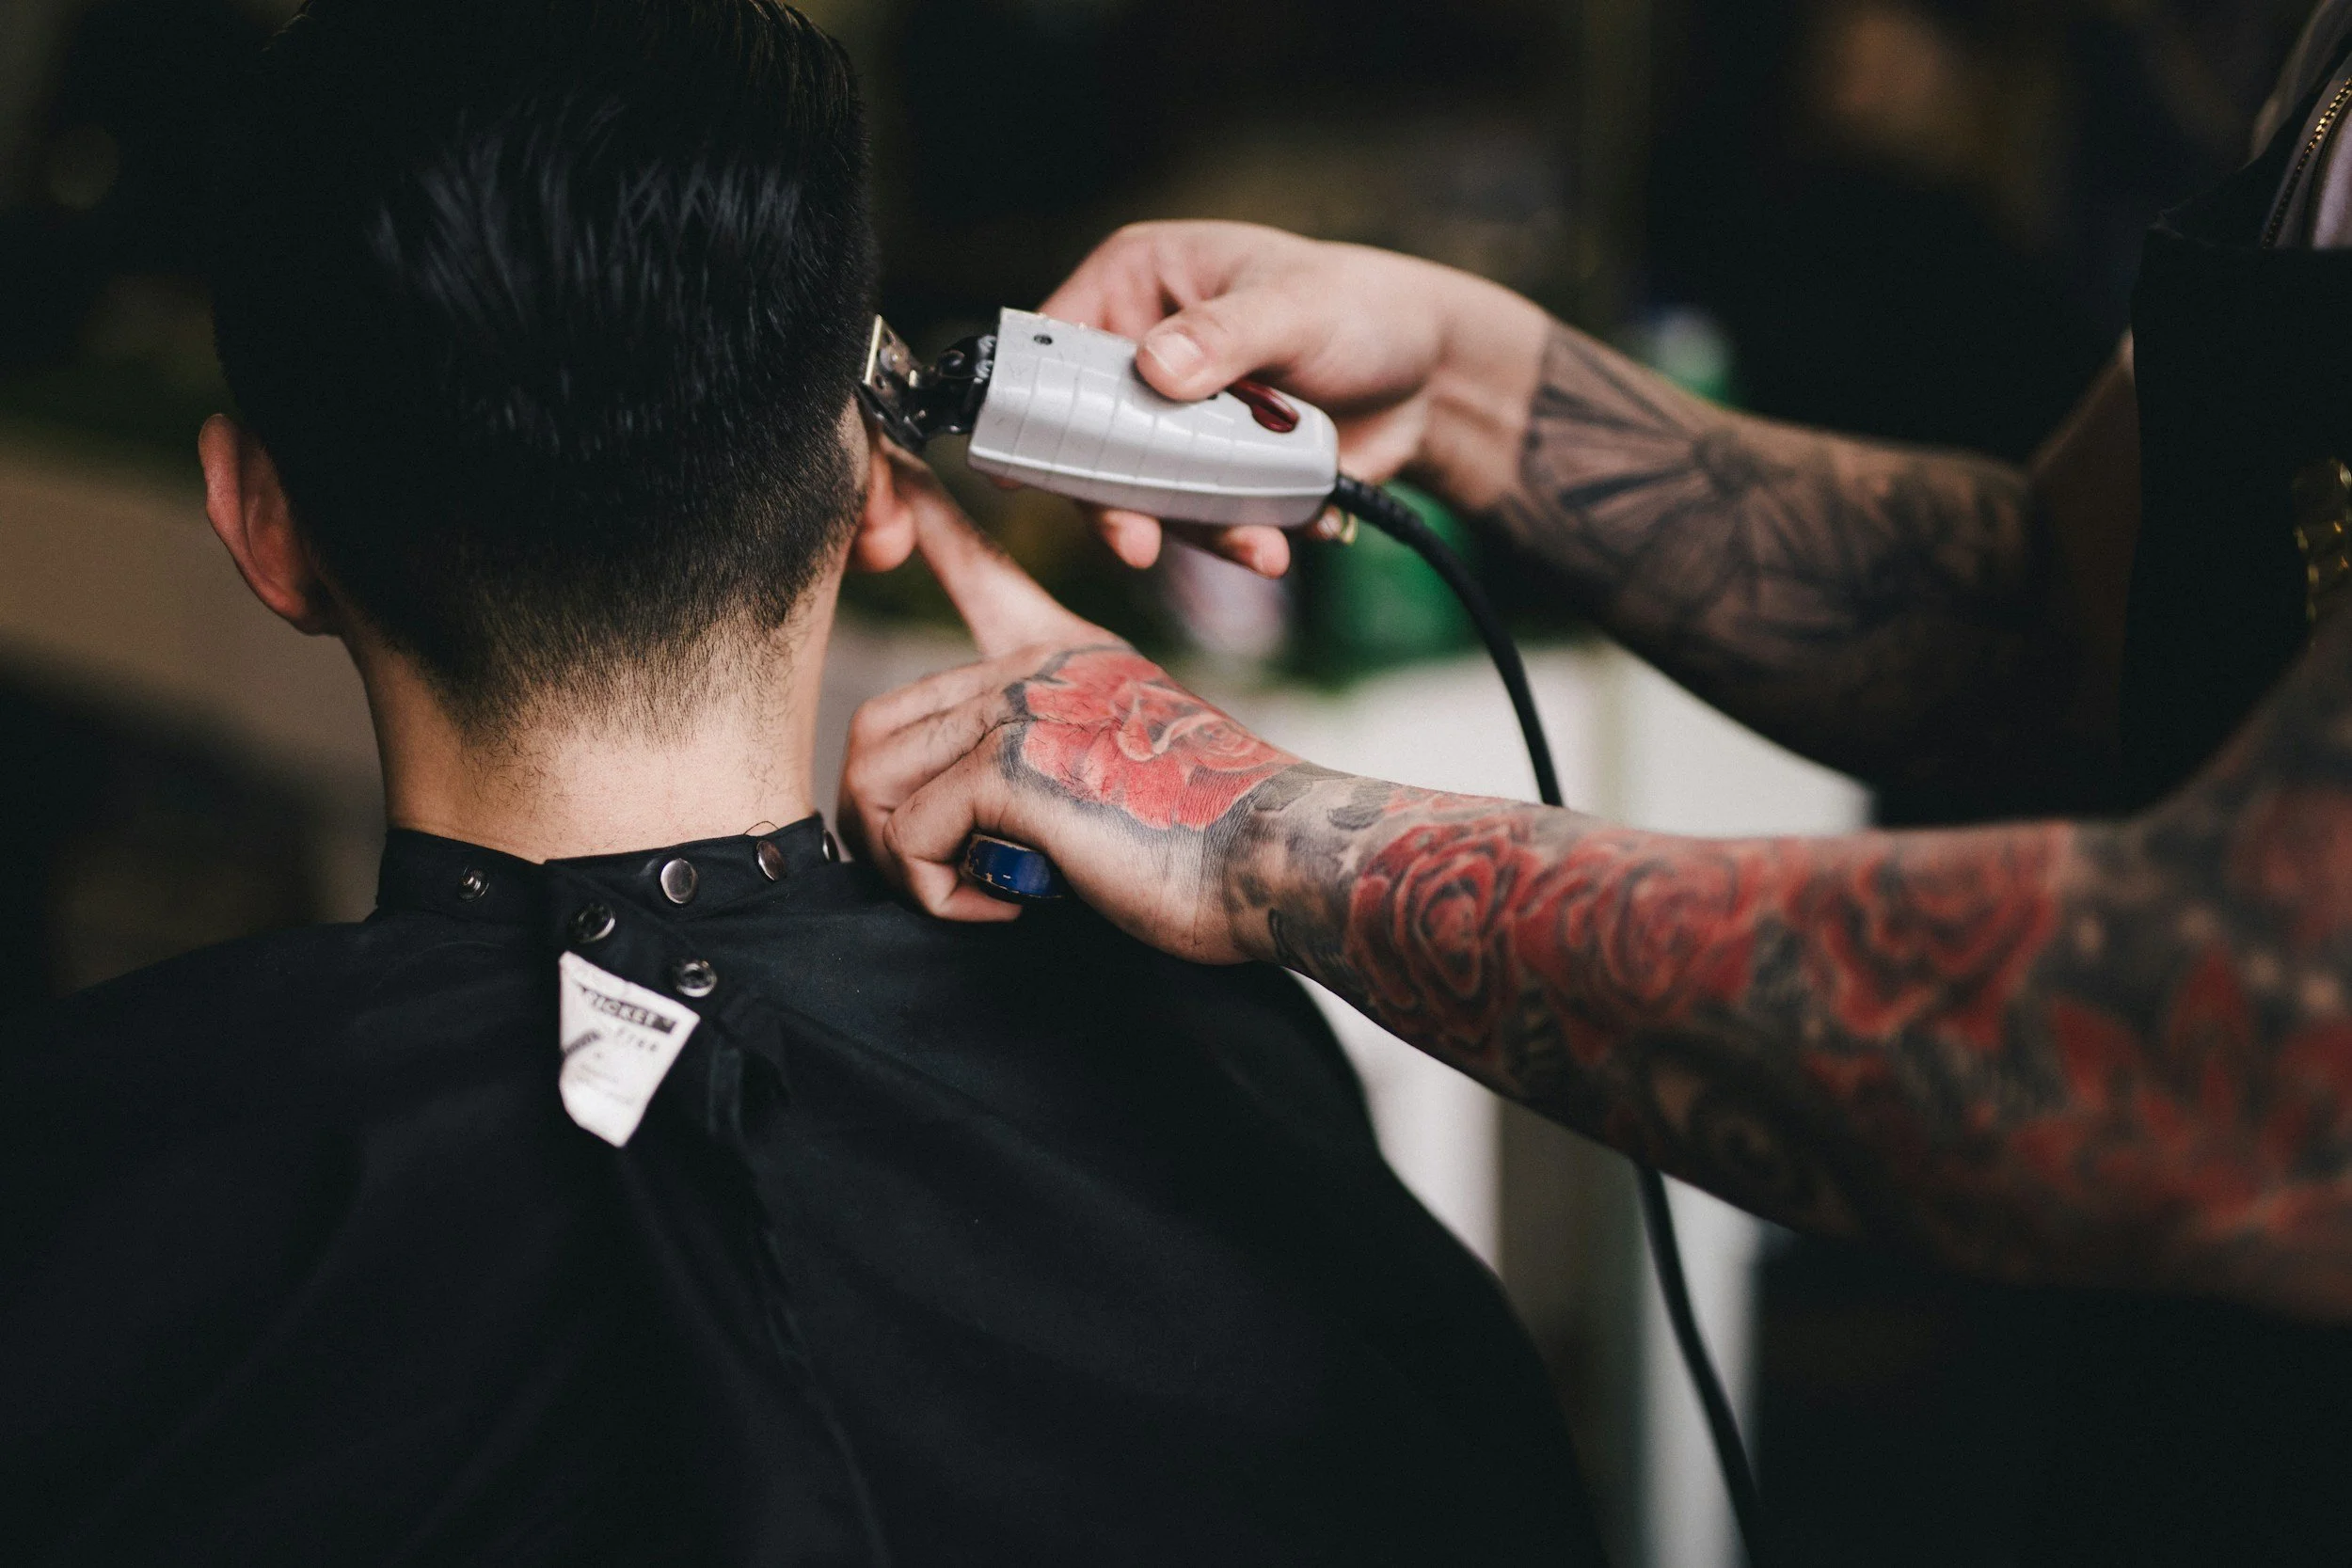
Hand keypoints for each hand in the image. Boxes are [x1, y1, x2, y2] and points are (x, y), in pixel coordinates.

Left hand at [839, 453, 1302, 962]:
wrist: (1277, 857)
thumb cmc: (1213, 842)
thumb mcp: (1127, 769)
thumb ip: (1055, 761)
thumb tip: (982, 813)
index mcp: (1068, 660)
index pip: (980, 576)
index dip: (928, 527)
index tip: (892, 466)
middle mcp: (1034, 669)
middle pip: (881, 727)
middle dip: (883, 819)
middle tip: (939, 875)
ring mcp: (1018, 707)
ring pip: (875, 780)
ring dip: (901, 859)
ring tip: (969, 889)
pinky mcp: (1007, 765)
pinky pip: (906, 836)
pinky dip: (938, 891)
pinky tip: (1007, 900)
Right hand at [1038, 220, 1549, 575]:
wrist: (1431, 380)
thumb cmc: (1359, 308)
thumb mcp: (1293, 306)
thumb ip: (1225, 335)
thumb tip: (1156, 368)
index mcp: (1135, 288)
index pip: (1056, 348)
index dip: (1036, 406)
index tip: (1039, 465)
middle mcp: (1141, 360)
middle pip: (1088, 440)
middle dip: (1117, 498)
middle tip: (1140, 542)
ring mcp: (1174, 427)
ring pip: (1146, 494)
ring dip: (1195, 531)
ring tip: (1261, 547)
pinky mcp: (1211, 477)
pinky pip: (1200, 521)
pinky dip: (1240, 538)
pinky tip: (1291, 535)